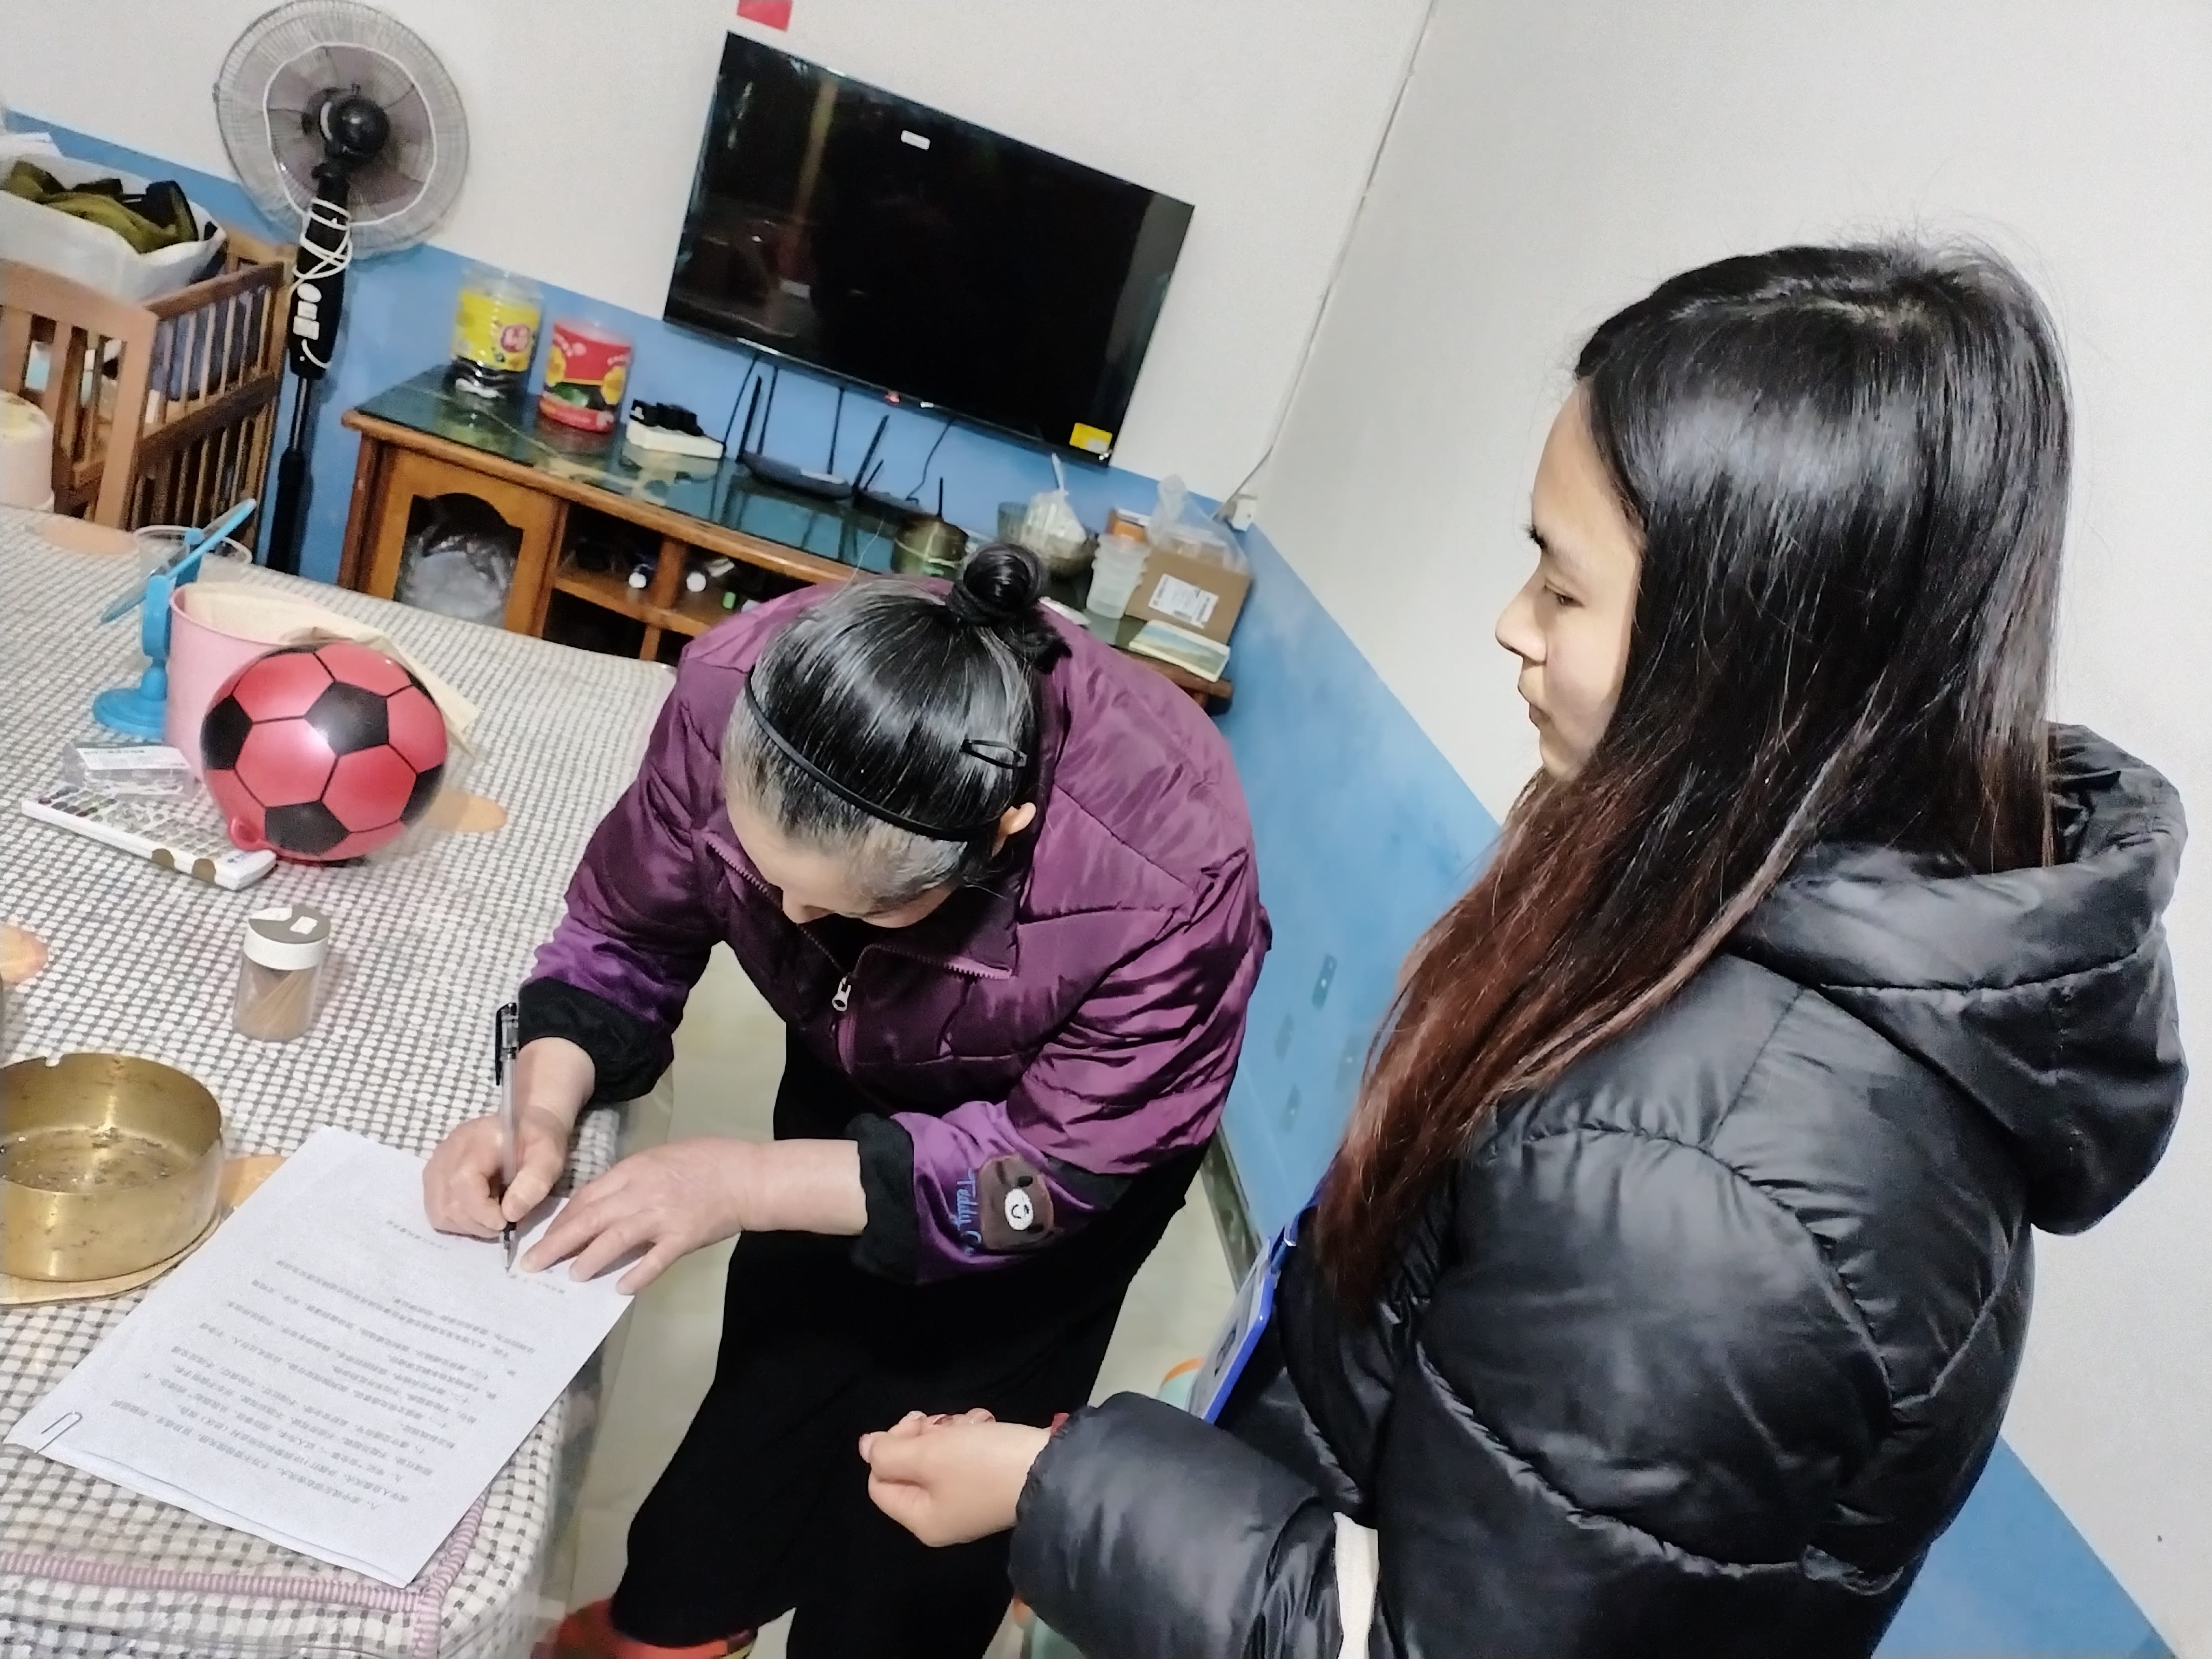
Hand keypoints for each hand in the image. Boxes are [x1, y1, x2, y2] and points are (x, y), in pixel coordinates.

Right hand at [422, 1104, 571, 1237]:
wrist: (525, 1126)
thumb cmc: (537, 1141)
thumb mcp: (548, 1157)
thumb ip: (534, 1182)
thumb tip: (510, 1214)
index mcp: (476, 1142)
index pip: (463, 1182)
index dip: (482, 1211)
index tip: (506, 1222)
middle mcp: (448, 1152)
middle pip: (448, 1203)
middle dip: (479, 1223)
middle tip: (504, 1221)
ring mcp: (436, 1164)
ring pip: (439, 1212)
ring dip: (467, 1225)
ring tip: (492, 1215)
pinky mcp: (433, 1176)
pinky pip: (435, 1209)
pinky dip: (456, 1220)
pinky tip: (478, 1211)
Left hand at [521, 1137, 751, 1293]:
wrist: (745, 1175)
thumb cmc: (705, 1161)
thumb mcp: (660, 1159)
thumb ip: (630, 1180)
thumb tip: (600, 1204)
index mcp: (633, 1170)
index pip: (586, 1197)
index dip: (561, 1220)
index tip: (543, 1237)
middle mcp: (641, 1193)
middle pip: (589, 1219)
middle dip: (556, 1244)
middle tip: (532, 1265)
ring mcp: (662, 1216)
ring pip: (615, 1240)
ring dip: (590, 1259)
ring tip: (572, 1277)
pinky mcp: (682, 1238)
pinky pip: (654, 1261)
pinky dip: (637, 1275)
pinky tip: (621, 1289)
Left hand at [860, 1412, 1052, 1546]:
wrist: (1051, 1471)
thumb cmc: (982, 1465)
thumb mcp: (928, 1455)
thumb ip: (889, 1452)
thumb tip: (866, 1447)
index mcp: (921, 1518)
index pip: (880, 1480)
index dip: (891, 1446)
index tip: (917, 1424)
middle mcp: (942, 1516)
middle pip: (911, 1466)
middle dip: (924, 1436)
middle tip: (943, 1422)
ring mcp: (970, 1500)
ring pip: (940, 1456)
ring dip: (951, 1431)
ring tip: (974, 1422)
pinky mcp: (993, 1483)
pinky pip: (968, 1456)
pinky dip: (973, 1436)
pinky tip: (986, 1425)